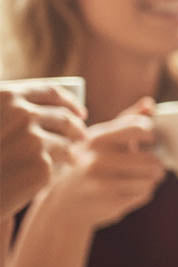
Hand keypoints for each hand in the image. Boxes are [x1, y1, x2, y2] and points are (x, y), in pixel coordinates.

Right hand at [0, 83, 87, 217]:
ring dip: (71, 149)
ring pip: (66, 142)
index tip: (79, 110)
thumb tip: (58, 110)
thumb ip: (12, 111)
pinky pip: (61, 164)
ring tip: (72, 157)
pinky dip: (60, 168)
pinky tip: (55, 173)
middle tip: (82, 135)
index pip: (50, 93)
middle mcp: (23, 115)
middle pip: (64, 118)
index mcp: (7, 97)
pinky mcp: (41, 165)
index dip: (69, 101)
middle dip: (77, 127)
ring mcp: (33, 140)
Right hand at [46, 98, 165, 228]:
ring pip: (150, 177)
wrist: (62, 205)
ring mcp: (102, 180)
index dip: (152, 136)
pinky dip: (143, 193)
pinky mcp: (108, 201)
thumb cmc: (86, 166)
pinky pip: (144, 193)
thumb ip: (126, 120)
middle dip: (157, 164)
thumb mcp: (99, 139)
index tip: (150, 142)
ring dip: (152, 179)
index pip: (139, 127)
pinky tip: (130, 191)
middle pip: (151, 159)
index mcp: (97, 138)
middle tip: (155, 166)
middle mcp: (97, 158)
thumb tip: (150, 103)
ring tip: (143, 179)